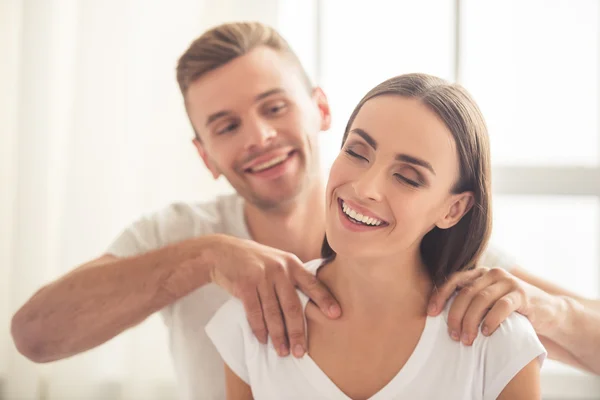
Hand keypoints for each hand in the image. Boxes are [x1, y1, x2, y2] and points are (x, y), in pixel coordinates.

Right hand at [208, 235, 340, 356]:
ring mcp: (261, 276)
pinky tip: (263, 340)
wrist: (221, 252)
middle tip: (301, 352)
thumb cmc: (254, 260)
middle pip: (293, 306)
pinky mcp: (245, 285)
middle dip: (298, 332)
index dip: (325, 299)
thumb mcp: (277, 260)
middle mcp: (279, 269)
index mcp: (291, 263)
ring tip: (283, 351)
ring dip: (278, 336)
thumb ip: (292, 276)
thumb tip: (310, 301)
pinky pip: (254, 313)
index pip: (312, 283)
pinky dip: (259, 329)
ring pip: (273, 313)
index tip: (336, 315)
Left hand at [427, 267, 562, 344]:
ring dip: (471, 321)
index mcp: (479, 273)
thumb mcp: (487, 302)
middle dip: (455, 315)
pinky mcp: (522, 294)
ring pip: (481, 299)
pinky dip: (491, 320)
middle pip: (465, 293)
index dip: (440, 295)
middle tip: (453, 335)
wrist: (547, 310)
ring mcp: (507, 281)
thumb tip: (438, 316)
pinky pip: (501, 306)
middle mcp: (491, 273)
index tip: (430, 314)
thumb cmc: (510, 309)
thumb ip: (469, 301)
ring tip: (467, 339)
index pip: (453, 280)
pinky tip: (486, 333)